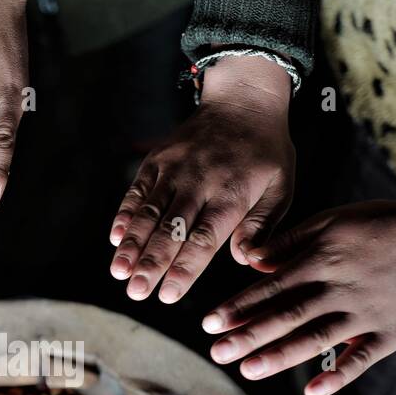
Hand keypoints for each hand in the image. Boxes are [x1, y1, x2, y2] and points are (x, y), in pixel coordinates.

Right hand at [109, 53, 294, 302]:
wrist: (243, 100)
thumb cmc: (266, 153)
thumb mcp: (281, 187)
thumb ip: (262, 226)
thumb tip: (245, 260)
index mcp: (232, 194)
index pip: (204, 239)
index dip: (184, 269)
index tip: (168, 295)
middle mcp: (199, 182)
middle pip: (170, 230)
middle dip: (151, 264)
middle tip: (136, 292)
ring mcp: (174, 169)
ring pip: (148, 213)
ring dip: (132, 245)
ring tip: (119, 273)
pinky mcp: (157, 160)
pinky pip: (137, 191)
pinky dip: (124, 215)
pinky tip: (114, 239)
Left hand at [202, 187, 395, 394]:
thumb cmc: (378, 225)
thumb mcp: (330, 221)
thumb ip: (288, 242)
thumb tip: (249, 262)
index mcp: (322, 259)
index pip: (271, 287)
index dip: (239, 306)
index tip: (209, 323)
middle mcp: (340, 288)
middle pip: (287, 316)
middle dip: (248, 336)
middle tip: (215, 353)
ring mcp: (366, 314)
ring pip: (317, 339)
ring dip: (280, 356)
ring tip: (247, 370)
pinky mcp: (389, 334)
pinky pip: (361, 359)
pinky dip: (338, 376)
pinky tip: (311, 391)